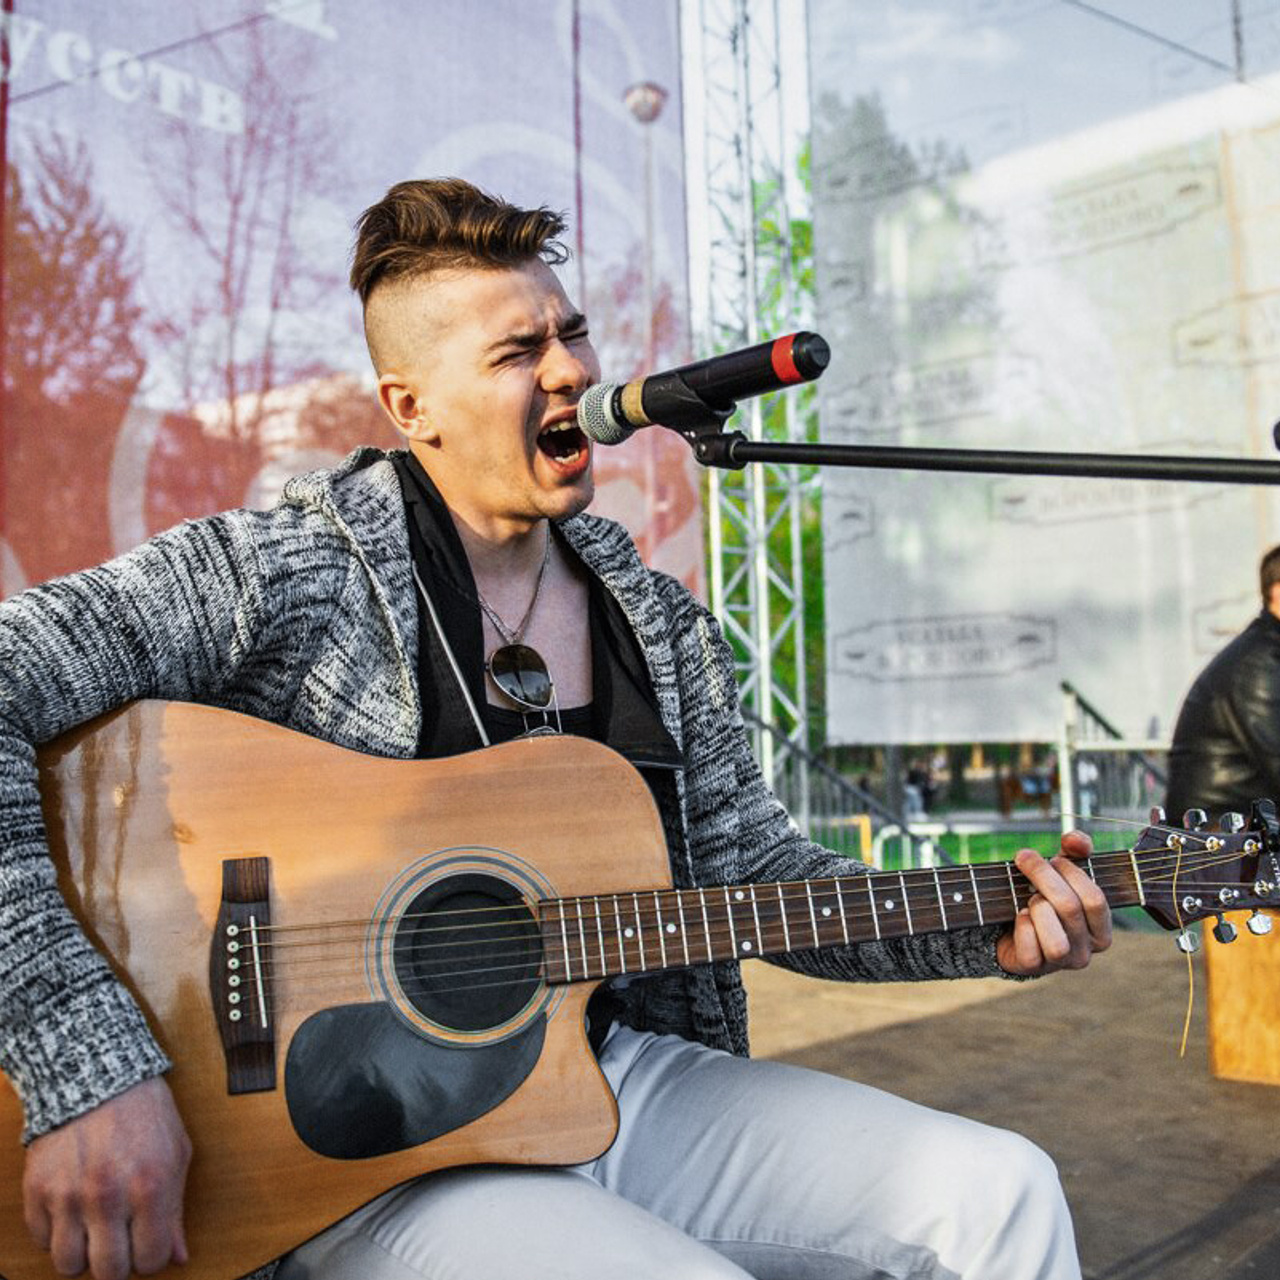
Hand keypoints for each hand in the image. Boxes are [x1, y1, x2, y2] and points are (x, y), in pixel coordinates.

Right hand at [23, 1076, 190, 1279]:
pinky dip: (55, 1235)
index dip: (153, 1257)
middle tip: (120, 1243)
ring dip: (83, 1254)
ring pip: (69, 1265)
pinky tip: (71, 1212)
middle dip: (118, 1264)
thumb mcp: (177, 1152)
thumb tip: (178, 1256)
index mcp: (150, 1186)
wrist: (98, 1075)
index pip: (152, 1259)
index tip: (149, 1244)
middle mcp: (108, 1196)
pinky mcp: (37, 1190)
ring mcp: (68, 1195)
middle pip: (108, 1273)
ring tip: (94, 1231)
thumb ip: (176, 1209)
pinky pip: (41, 1241)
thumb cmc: (145, 1112)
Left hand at [996, 830, 1111, 976]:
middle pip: (1069, 908)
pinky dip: (1021, 927)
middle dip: (1043, 877)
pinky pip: (1030, 950)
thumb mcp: (1061, 870)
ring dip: (1036, 908)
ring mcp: (1061, 963)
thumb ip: (1075, 850)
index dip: (1071, 872)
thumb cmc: (1044, 894)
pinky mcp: (1034, 968)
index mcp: (1101, 930)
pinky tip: (1019, 916)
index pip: (1095, 899)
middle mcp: (1086, 950)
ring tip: (1028, 899)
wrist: (1009, 924)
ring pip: (1056, 939)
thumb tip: (1075, 840)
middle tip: (1025, 860)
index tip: (1053, 858)